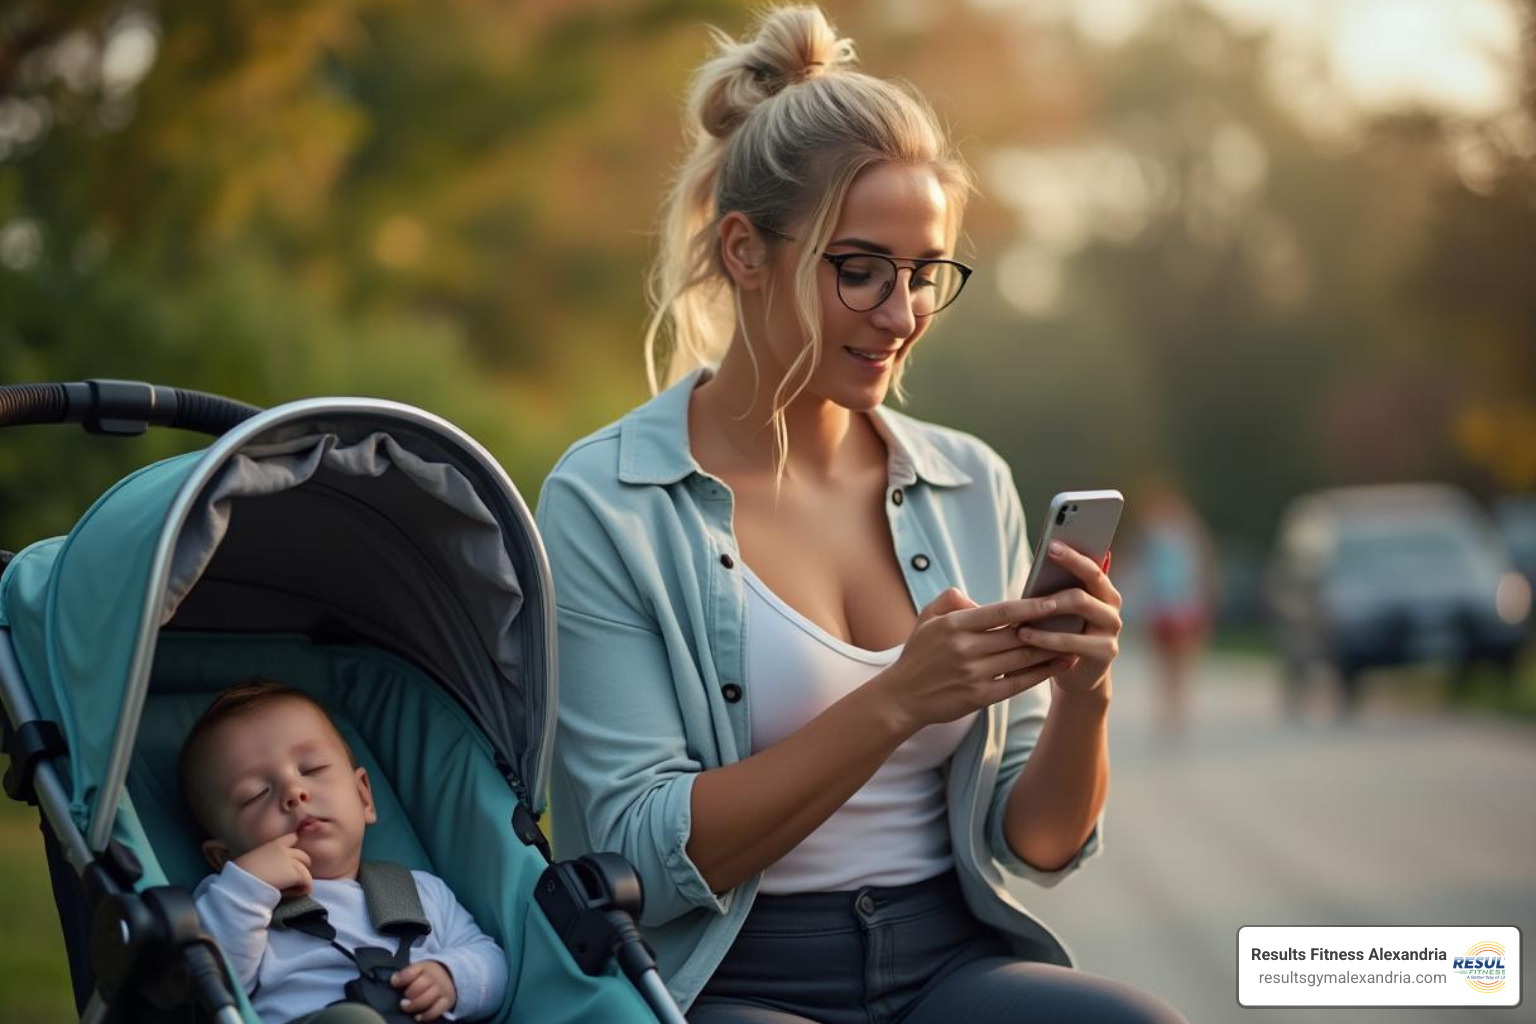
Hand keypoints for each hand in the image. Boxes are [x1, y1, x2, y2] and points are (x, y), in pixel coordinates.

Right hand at [234, 833, 311, 897]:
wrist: (242, 884)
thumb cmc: (240, 874)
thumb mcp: (251, 860)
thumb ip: (264, 859)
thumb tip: (267, 869)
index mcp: (273, 845)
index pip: (292, 838)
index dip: (295, 848)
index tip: (294, 858)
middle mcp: (285, 851)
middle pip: (304, 857)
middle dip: (302, 867)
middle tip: (294, 880)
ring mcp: (292, 862)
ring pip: (306, 871)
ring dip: (302, 881)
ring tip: (293, 891)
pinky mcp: (296, 875)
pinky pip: (307, 882)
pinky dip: (303, 889)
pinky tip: (296, 894)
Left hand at [392, 960, 456, 1021]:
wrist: (452, 976)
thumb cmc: (429, 974)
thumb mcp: (419, 969)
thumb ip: (406, 974)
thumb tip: (394, 980)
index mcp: (425, 967)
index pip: (410, 973)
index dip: (400, 979)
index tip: (394, 983)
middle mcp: (435, 977)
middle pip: (418, 987)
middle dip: (408, 995)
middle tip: (403, 1001)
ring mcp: (442, 989)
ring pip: (426, 1000)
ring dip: (414, 1006)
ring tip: (407, 1007)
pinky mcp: (447, 1001)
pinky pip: (436, 1011)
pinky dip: (425, 1015)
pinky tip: (418, 1017)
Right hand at [871, 587, 1071, 731]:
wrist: (902, 697)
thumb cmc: (917, 654)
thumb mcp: (926, 619)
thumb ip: (950, 600)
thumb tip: (977, 599)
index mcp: (955, 625)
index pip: (1000, 612)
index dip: (1030, 606)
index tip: (1055, 599)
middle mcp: (966, 649)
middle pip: (1017, 635)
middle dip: (1048, 626)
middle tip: (1073, 617)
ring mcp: (974, 674)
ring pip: (1022, 658)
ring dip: (1051, 649)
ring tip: (1073, 640)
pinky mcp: (980, 696)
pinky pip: (1018, 683)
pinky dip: (1041, 673)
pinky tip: (1058, 665)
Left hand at [1014, 544, 1122, 694]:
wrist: (1075, 676)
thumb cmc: (1059, 635)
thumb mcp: (1055, 612)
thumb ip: (1050, 588)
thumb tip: (1032, 558)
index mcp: (1102, 591)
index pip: (1092, 565)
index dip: (1074, 554)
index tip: (1052, 544)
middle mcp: (1111, 606)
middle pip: (1092, 580)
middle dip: (1068, 568)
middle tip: (1039, 569)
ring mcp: (1112, 629)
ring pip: (1082, 604)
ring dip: (1050, 605)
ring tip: (1024, 603)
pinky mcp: (1106, 652)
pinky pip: (1073, 641)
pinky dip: (1046, 637)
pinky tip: (1024, 635)